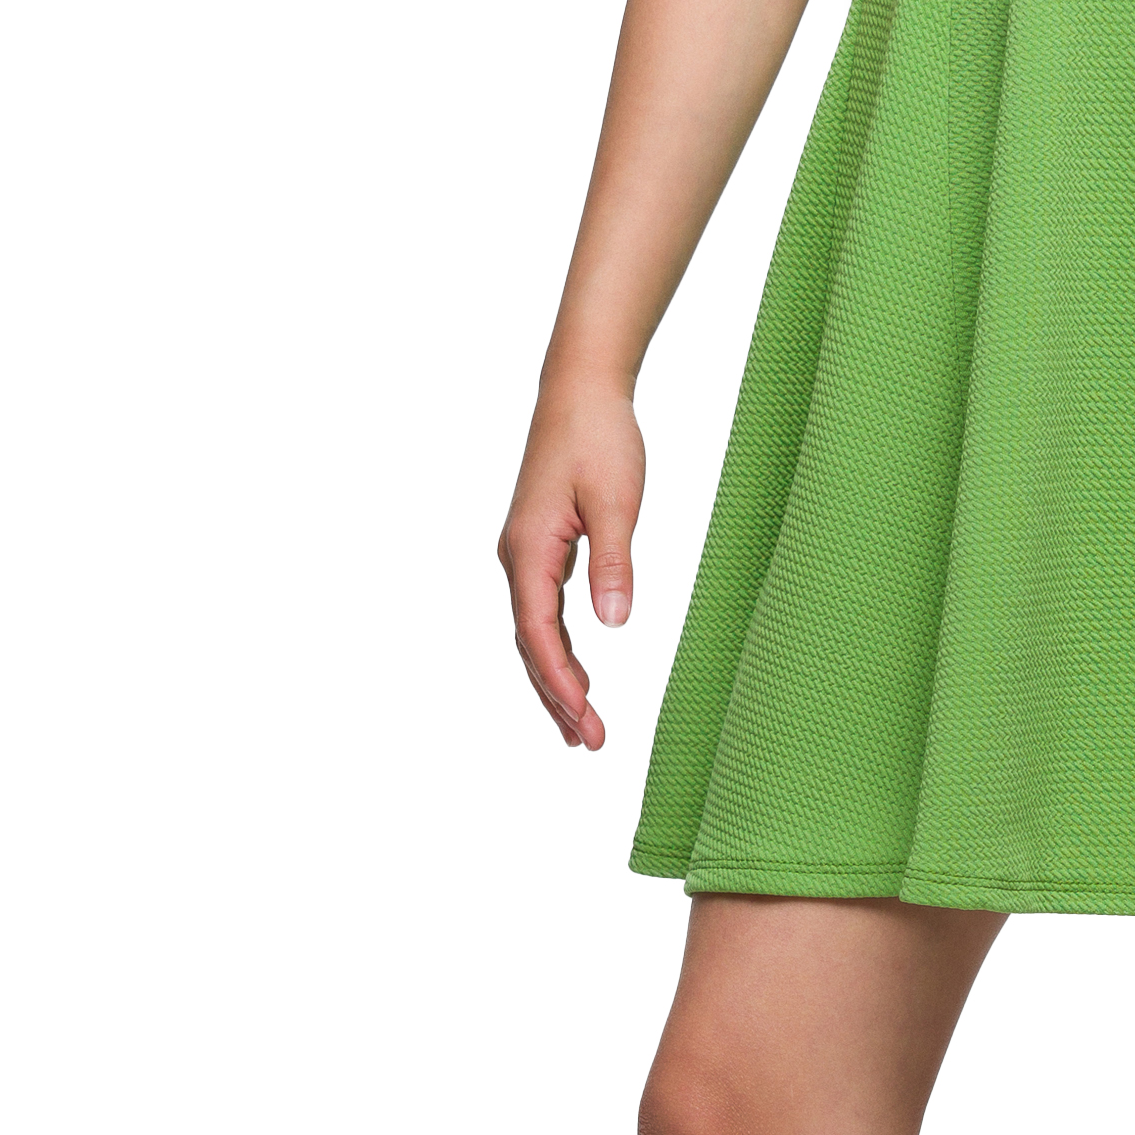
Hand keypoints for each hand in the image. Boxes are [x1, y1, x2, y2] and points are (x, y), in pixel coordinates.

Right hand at [499, 383, 646, 749]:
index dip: (559, 681)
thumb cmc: (599, 438)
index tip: (584, 719)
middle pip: (531, 643)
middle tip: (591, 744)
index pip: (538, 631)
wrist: (580, 390)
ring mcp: (524, 553)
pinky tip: (576, 676)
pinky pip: (542, 612)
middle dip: (557, 697)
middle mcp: (517, 557)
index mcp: (528, 549)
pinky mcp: (540, 547)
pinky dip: (558, 649)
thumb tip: (614, 624)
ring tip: (583, 728)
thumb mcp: (617, 501)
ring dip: (556, 680)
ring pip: (534, 632)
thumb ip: (614, 563)